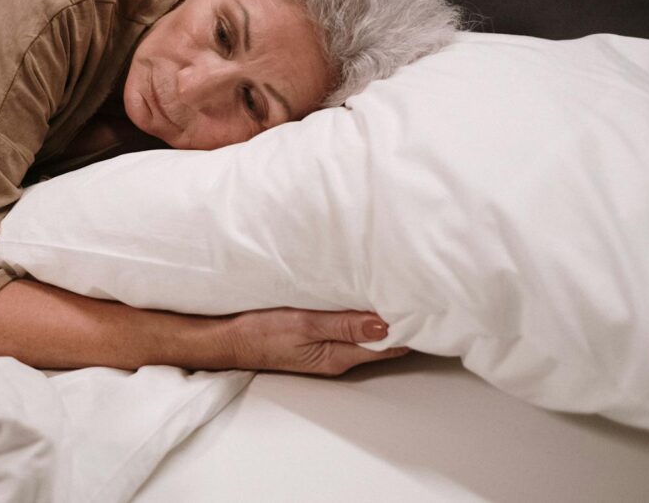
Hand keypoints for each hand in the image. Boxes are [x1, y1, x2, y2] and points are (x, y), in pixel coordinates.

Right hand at [224, 308, 408, 375]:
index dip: (406, 327)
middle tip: (412, 291)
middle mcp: (338, 357)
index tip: (420, 304)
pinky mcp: (317, 339)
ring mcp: (328, 349)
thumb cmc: (260, 332)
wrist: (228, 338)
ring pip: (365, 334)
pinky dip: (359, 315)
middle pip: (380, 341)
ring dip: (378, 316)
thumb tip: (383, 324)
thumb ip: (344, 325)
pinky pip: (348, 329)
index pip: (387, 346)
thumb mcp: (303, 324)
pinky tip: (362, 299)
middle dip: (397, 320)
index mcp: (338, 357)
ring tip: (392, 291)